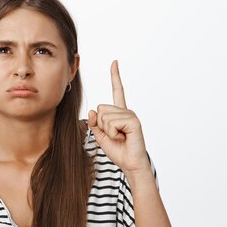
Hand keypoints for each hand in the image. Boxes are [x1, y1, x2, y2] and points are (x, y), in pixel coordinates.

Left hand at [87, 60, 150, 174]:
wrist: (130, 164)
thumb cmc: (118, 150)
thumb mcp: (101, 136)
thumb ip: (95, 123)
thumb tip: (93, 110)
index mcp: (119, 112)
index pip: (117, 91)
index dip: (115, 76)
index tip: (114, 62)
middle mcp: (126, 110)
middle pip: (100, 109)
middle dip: (101, 125)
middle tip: (114, 135)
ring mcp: (130, 115)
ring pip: (104, 116)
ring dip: (108, 131)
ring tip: (120, 137)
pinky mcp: (133, 121)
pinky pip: (112, 123)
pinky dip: (113, 134)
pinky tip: (123, 138)